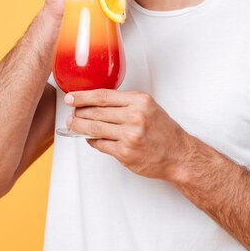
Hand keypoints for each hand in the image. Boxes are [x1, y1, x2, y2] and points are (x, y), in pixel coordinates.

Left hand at [65, 89, 190, 180]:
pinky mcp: (125, 153)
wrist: (178, 154)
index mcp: (140, 101)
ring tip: (73, 125)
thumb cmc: (163, 130)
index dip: (83, 96)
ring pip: (94, 128)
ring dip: (79, 127)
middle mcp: (135, 117)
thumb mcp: (148, 106)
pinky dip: (91, 141)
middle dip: (79, 112)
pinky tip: (89, 138)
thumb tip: (96, 101)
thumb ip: (125, 102)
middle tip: (71, 113)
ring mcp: (129, 136)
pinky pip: (100, 145)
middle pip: (96, 112)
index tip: (71, 97)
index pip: (103, 96)